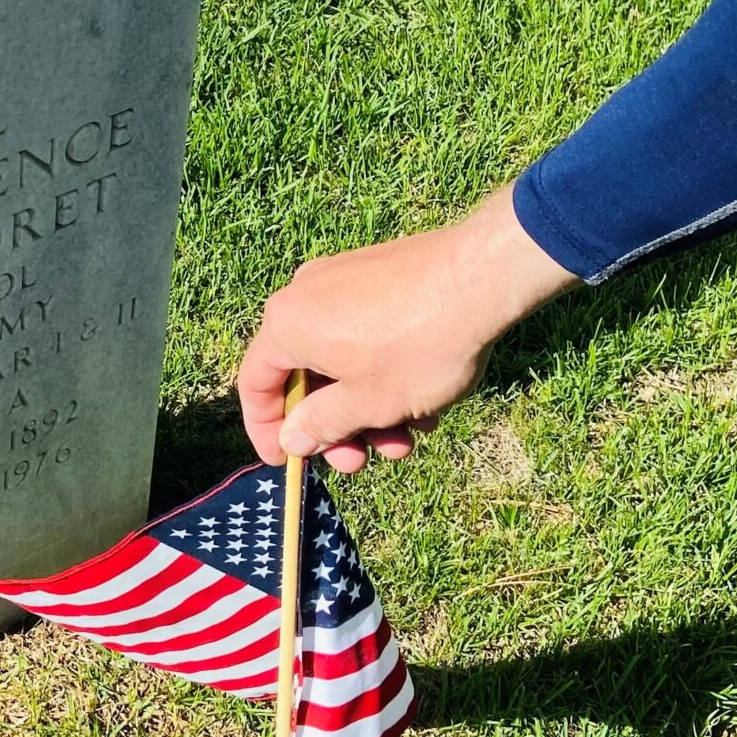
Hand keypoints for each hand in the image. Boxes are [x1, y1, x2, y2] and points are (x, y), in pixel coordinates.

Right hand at [237, 185, 576, 473]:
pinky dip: (383, 374)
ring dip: (368, 408)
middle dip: (335, 427)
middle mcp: (304, 296)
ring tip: (410, 437)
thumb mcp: (367, 403)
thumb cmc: (417, 346)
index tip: (287, 461)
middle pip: (304, 376)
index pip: (255, 385)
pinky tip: (425, 403)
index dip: (266, 429)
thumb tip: (291, 437)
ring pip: (340, 360)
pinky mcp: (376, 276)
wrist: (481, 279)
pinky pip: (364, 335)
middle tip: (362, 461)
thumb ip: (321, 425)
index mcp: (286, 326)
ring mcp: (341, 280)